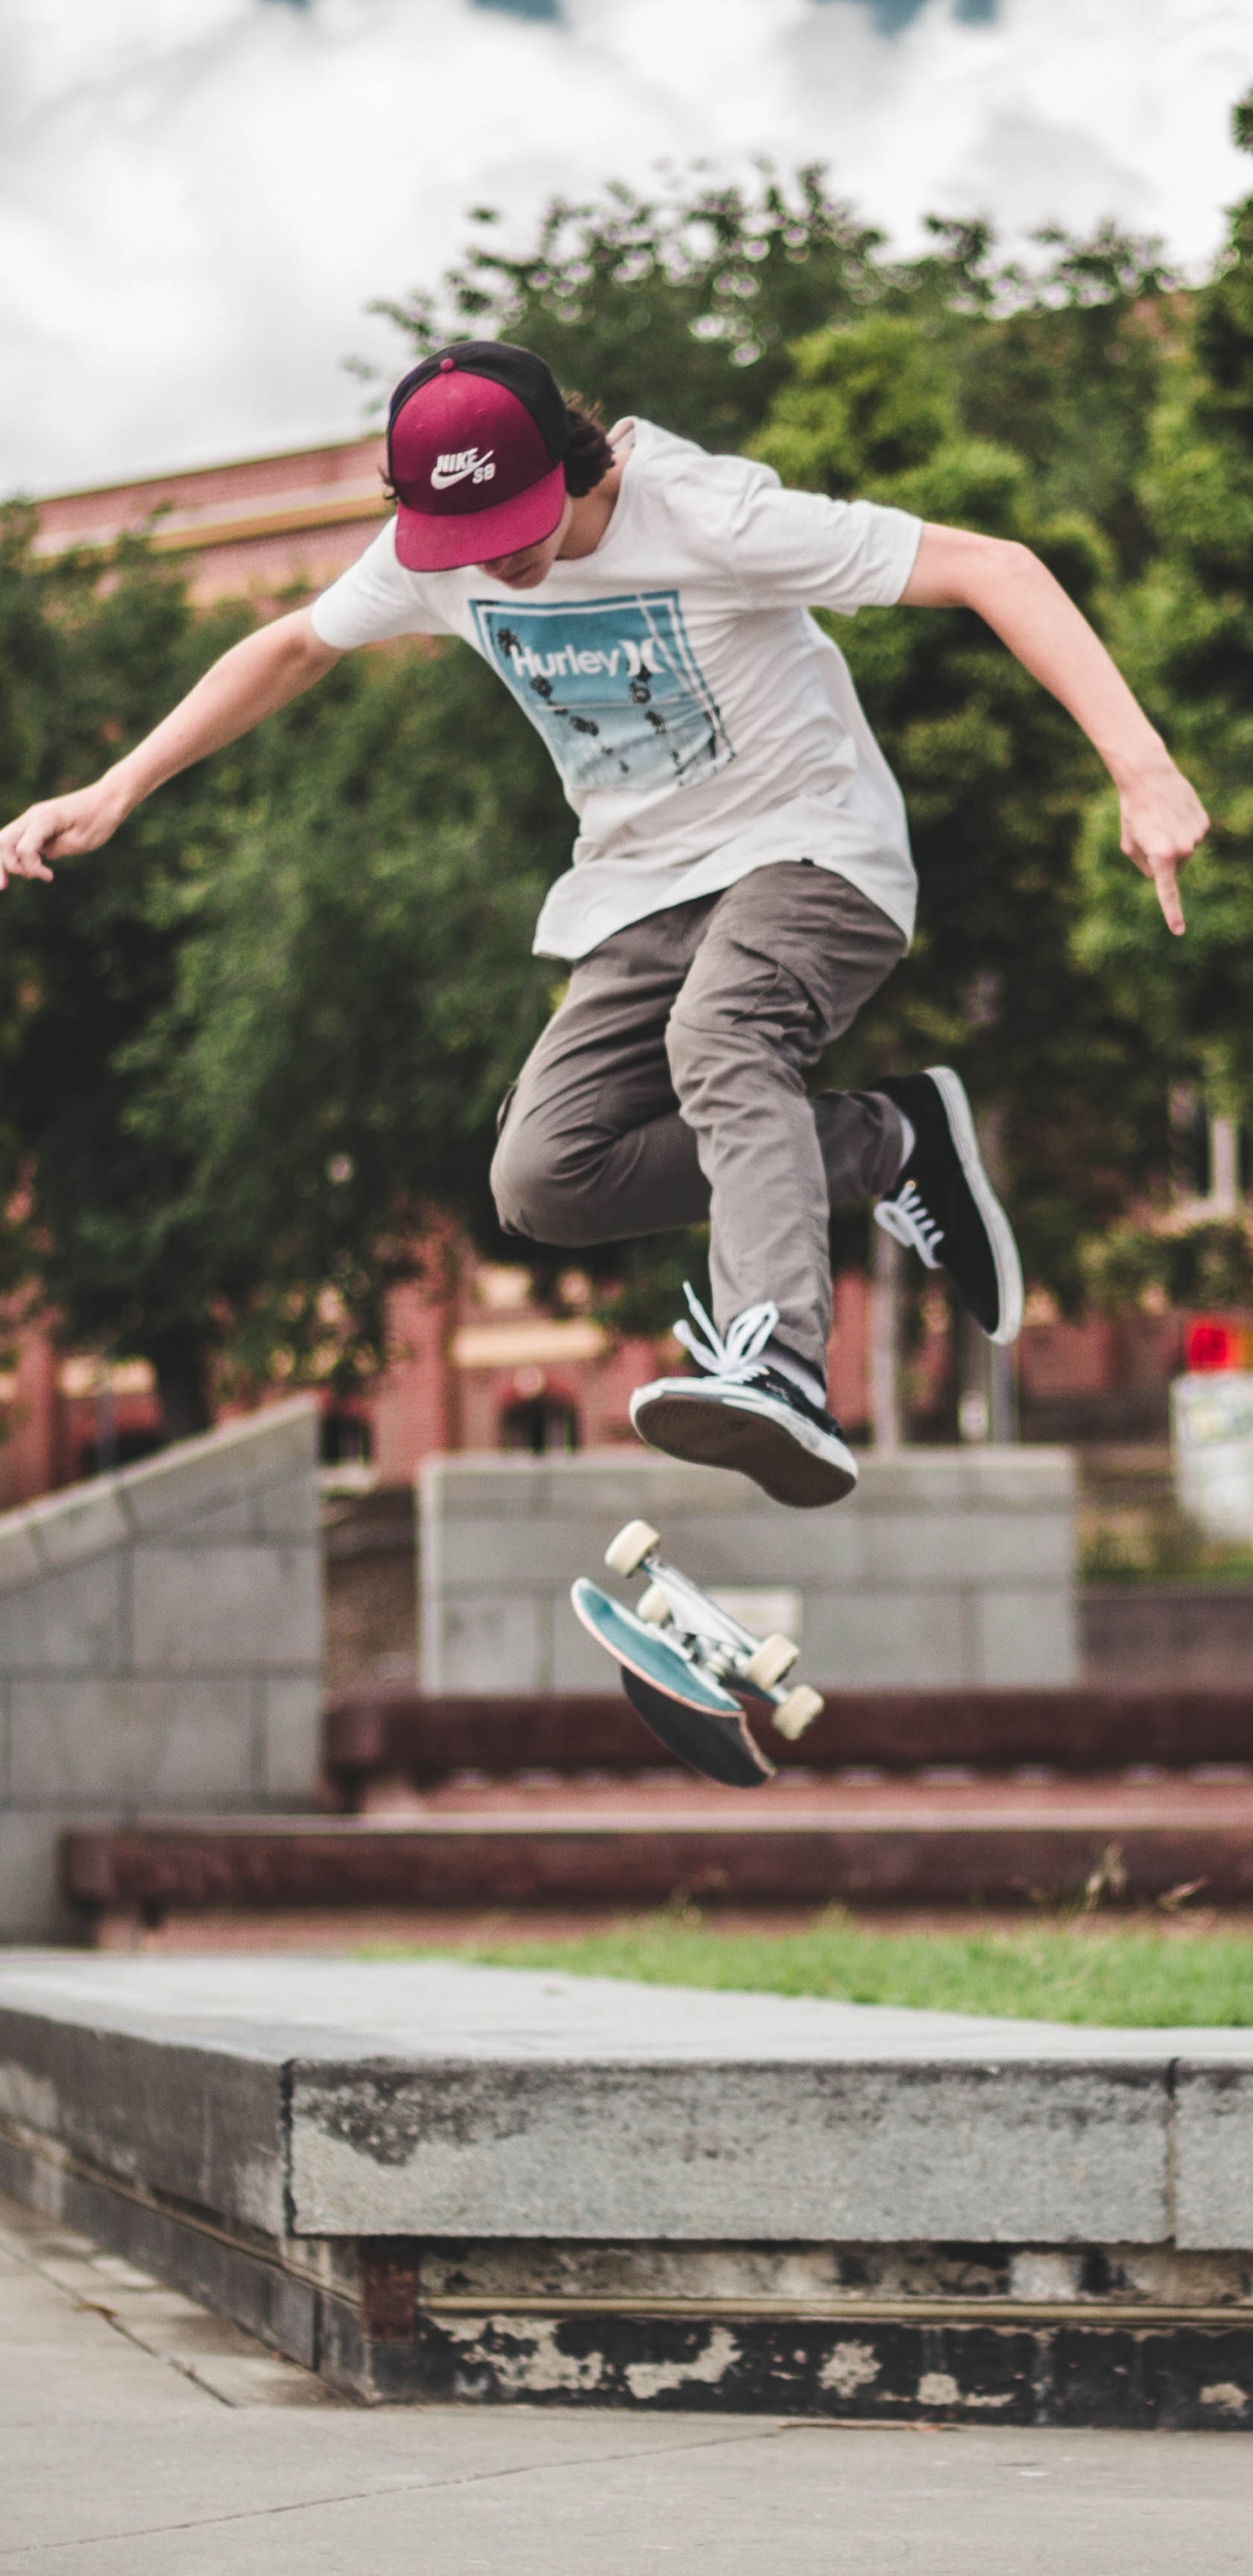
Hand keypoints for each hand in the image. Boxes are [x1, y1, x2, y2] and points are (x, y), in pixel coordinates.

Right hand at [0, 778, 126, 892]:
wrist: (107, 800)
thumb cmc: (98, 820)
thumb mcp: (81, 841)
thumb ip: (57, 849)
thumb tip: (39, 856)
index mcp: (44, 819)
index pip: (23, 848)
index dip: (30, 867)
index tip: (50, 877)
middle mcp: (33, 816)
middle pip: (3, 841)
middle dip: (1, 865)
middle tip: (3, 887)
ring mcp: (33, 819)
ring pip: (5, 839)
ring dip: (6, 860)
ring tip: (10, 882)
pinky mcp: (37, 824)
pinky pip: (17, 839)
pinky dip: (16, 855)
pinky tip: (29, 870)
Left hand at [1118, 756, 1208, 937]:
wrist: (1149, 776)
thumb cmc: (1133, 811)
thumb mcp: (1129, 844)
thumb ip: (1144, 866)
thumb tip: (1162, 874)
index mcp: (1161, 856)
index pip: (1167, 891)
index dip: (1172, 913)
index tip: (1178, 931)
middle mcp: (1183, 849)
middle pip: (1173, 869)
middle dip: (1162, 858)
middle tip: (1150, 833)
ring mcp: (1197, 836)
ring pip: (1185, 852)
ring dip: (1173, 842)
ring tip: (1161, 820)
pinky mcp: (1204, 824)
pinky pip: (1193, 836)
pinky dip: (1184, 829)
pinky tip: (1174, 813)